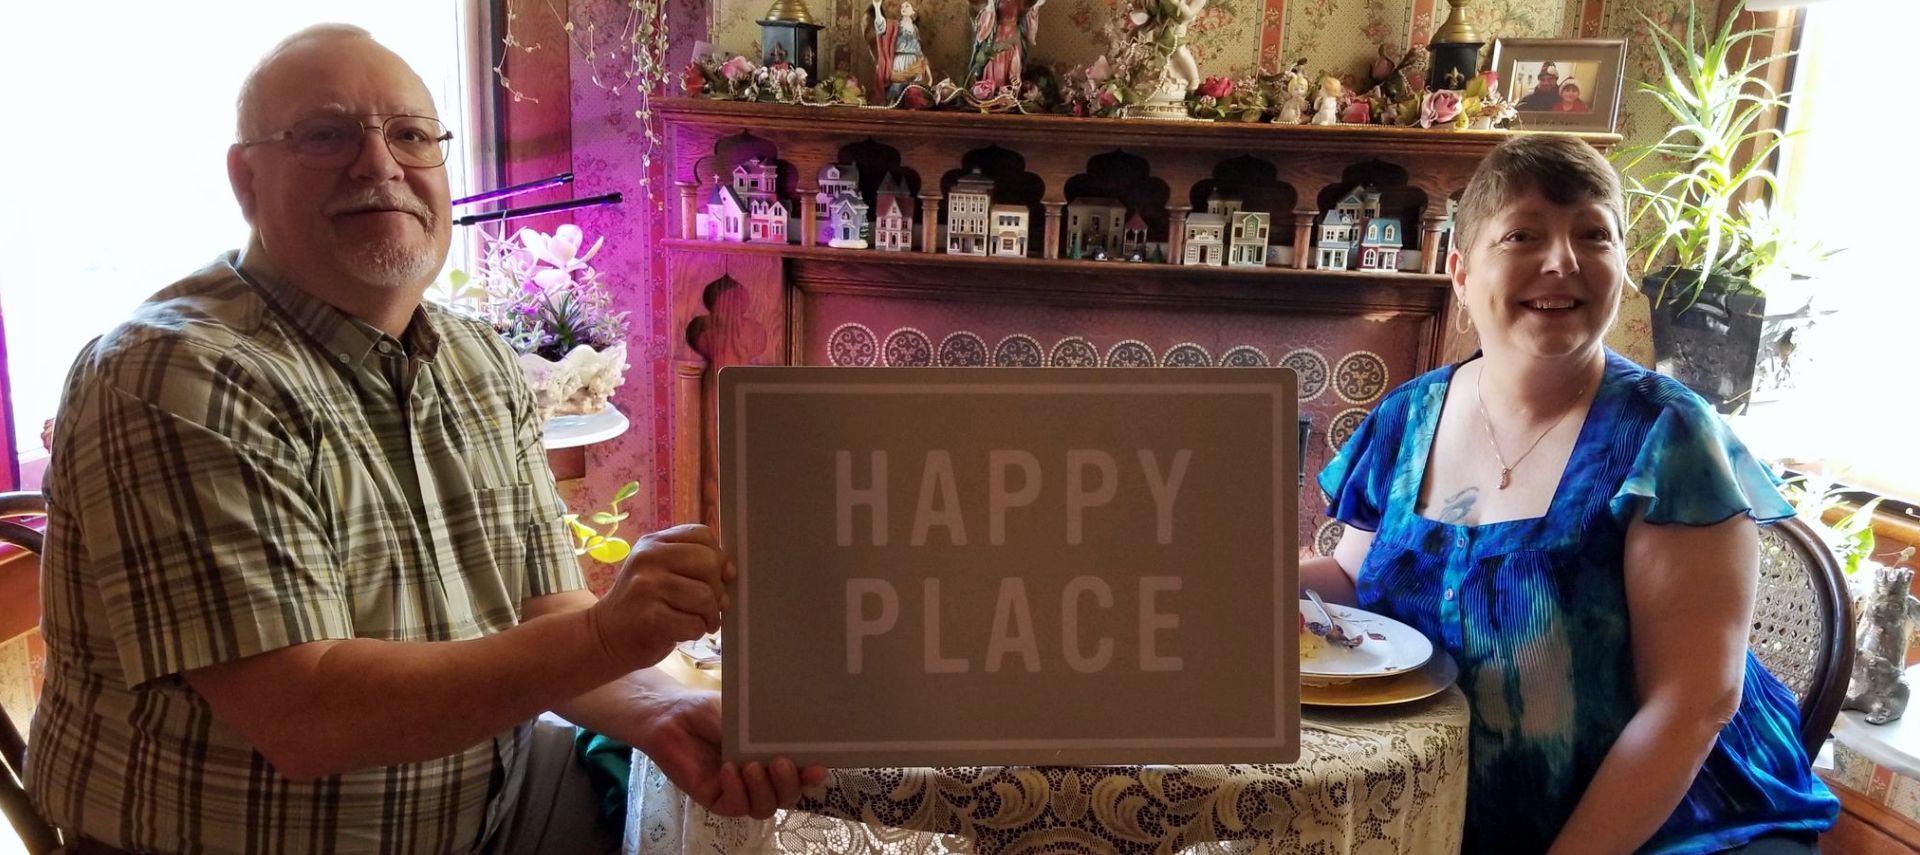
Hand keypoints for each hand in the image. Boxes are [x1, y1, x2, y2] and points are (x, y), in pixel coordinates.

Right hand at [588, 524, 732, 671]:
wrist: (603, 637)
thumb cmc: (641, 604)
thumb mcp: (658, 571)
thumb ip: (691, 563)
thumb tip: (730, 570)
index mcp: (653, 543)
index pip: (702, 534)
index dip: (718, 557)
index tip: (716, 577)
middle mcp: (648, 559)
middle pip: (709, 563)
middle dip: (718, 589)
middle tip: (710, 607)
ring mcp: (647, 587)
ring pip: (705, 596)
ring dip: (709, 616)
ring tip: (699, 622)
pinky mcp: (650, 618)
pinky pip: (694, 623)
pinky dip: (696, 632)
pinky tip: (683, 632)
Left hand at [641, 690, 828, 818]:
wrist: (668, 715)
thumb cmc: (707, 709)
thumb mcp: (743, 715)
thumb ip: (766, 731)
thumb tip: (797, 735)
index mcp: (771, 756)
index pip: (799, 773)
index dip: (811, 775)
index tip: (818, 767)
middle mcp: (759, 777)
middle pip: (786, 797)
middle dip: (789, 785)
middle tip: (780, 762)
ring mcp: (737, 790)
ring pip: (763, 808)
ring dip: (764, 790)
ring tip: (751, 766)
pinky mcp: (714, 799)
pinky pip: (735, 807)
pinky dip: (736, 790)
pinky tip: (728, 770)